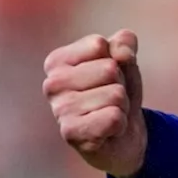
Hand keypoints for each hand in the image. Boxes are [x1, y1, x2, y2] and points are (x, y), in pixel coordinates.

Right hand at [43, 29, 146, 177]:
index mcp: (57, 61)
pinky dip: (120, 124)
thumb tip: (122, 54)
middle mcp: (52, 84)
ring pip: (116, 94)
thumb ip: (125, 42)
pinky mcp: (71, 133)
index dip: (115, 59)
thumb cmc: (116, 90)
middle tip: (110, 98)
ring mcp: (59, 110)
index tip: (108, 77)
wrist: (123, 135)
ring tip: (108, 113)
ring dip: (122, 106)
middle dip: (120, 84)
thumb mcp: (125, 58)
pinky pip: (114, 117)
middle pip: (109, 68)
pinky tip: (107, 130)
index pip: (99, 44)